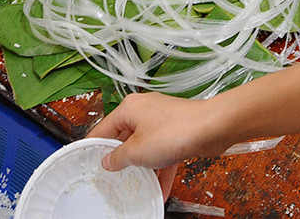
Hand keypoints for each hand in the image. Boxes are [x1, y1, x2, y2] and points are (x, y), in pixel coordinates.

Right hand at [91, 93, 235, 198]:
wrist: (212, 128)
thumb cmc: (174, 131)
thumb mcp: (137, 151)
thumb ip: (118, 158)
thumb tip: (108, 161)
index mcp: (129, 109)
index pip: (103, 128)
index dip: (94, 146)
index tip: (87, 160)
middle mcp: (145, 112)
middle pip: (125, 139)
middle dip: (122, 161)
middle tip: (113, 178)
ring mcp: (163, 122)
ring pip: (146, 148)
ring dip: (143, 169)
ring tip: (136, 187)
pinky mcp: (178, 133)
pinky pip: (164, 153)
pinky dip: (161, 170)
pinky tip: (160, 190)